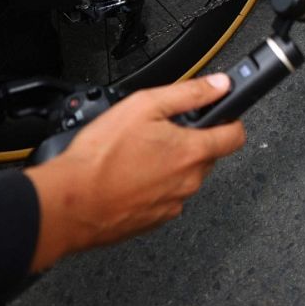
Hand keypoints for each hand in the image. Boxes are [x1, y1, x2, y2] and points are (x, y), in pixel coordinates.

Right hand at [24, 74, 245, 270]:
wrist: (69, 204)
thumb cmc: (100, 157)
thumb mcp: (144, 106)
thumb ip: (189, 92)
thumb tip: (220, 85)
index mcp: (192, 152)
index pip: (235, 135)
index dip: (229, 119)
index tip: (219, 113)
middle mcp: (189, 181)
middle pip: (207, 155)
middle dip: (190, 140)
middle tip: (159, 132)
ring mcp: (173, 204)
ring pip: (185, 177)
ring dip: (170, 164)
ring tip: (137, 154)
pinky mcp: (155, 220)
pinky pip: (165, 197)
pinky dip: (154, 185)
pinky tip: (129, 176)